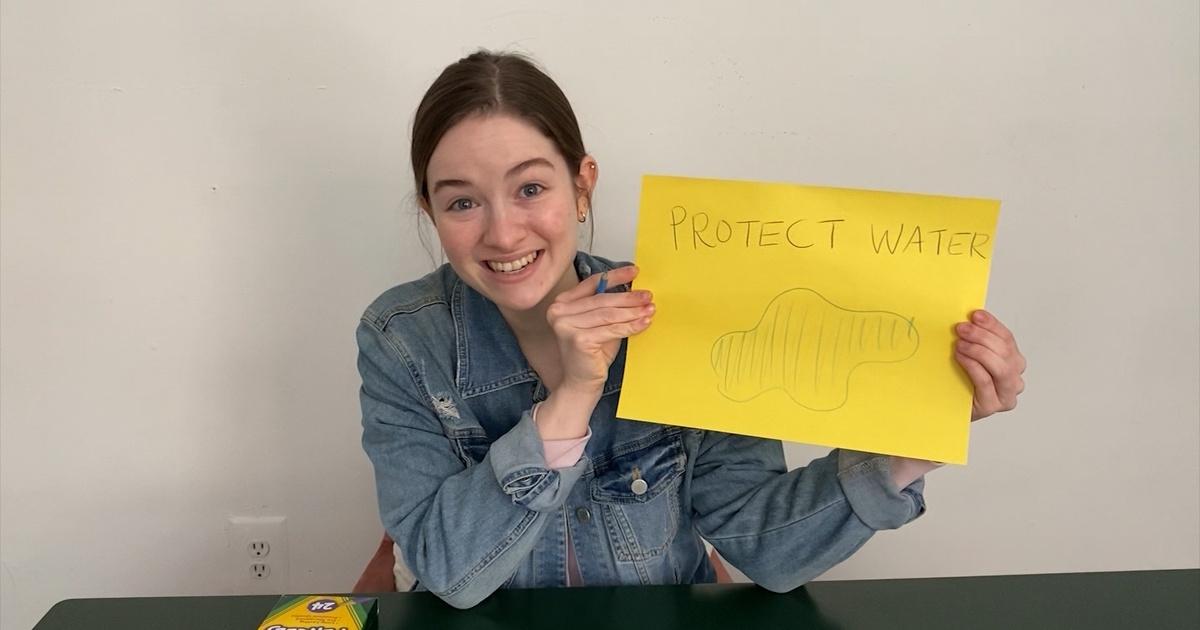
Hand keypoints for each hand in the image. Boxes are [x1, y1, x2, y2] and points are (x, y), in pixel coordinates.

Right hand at [545, 265, 653, 393]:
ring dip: (633, 312)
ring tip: (650, 309)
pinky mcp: (578, 339)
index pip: (592, 284)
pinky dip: (631, 326)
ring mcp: (566, 325)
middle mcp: (559, 312)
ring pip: (609, 314)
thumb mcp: (600, 325)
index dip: (616, 276)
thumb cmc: (591, 354)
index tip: (635, 272)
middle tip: (648, 296)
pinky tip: (644, 323)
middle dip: (629, 297)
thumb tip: (636, 291)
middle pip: (602, 299)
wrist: (581, 383)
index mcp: (562, 304)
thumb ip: (610, 308)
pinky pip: (612, 329)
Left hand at [954, 310, 1025, 420]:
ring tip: (960, 343)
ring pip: (1001, 367)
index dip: (992, 325)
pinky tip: (960, 357)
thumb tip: (969, 318)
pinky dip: (973, 365)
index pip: (1007, 339)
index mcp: (1013, 362)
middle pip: (1005, 351)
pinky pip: (986, 381)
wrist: (949, 407)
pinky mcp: (992, 405)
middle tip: (962, 328)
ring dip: (979, 350)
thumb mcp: (971, 356)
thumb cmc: (961, 380)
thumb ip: (976, 340)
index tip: (975, 315)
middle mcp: (1015, 378)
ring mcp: (1006, 394)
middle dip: (982, 336)